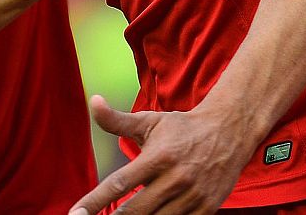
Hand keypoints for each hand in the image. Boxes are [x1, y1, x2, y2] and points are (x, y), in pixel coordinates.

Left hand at [69, 96, 252, 214]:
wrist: (230, 131)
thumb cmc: (183, 127)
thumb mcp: (150, 121)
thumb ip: (118, 120)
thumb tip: (94, 101)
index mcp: (157, 157)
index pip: (118, 184)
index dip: (94, 202)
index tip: (75, 214)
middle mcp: (174, 179)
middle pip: (135, 211)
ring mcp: (192, 197)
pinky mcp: (206, 209)